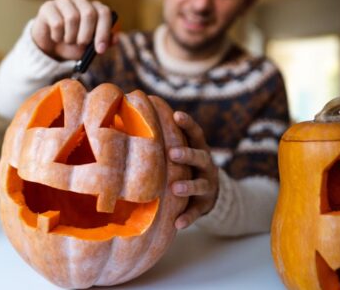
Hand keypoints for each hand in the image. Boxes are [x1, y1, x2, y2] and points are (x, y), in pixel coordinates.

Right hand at [31, 0, 113, 60]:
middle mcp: (80, 0)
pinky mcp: (48, 7)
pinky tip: (56, 38)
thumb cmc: (73, 45)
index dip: (103, 32)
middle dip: (86, 35)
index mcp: (94, 8)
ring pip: (72, 18)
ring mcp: (64, 1)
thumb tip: (115, 39)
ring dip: (70, 37)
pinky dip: (58, 37)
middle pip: (89, 13)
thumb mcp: (90, 47)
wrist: (50, 47)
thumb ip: (104, 43)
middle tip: (81, 45)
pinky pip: (57, 23)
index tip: (100, 50)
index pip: (104, 13)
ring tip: (68, 41)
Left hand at [170, 111, 218, 229]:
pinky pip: (196, 211)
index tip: (176, 114)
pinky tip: (178, 224)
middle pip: (200, 157)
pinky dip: (188, 217)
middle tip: (172, 153)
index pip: (196, 133)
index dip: (188, 124)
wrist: (210, 194)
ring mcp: (208, 186)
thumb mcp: (180, 155)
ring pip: (200, 185)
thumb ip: (165, 144)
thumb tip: (128, 126)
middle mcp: (206, 166)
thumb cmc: (184, 168)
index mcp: (199, 150)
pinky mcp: (205, 205)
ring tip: (175, 188)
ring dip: (188, 186)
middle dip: (187, 154)